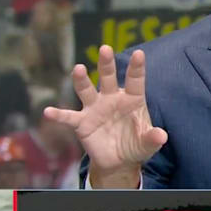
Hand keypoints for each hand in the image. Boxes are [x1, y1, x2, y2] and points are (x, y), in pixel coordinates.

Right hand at [44, 45, 166, 187]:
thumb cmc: (136, 145)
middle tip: (105, 48)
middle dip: (106, 64)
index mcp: (132, 99)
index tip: (140, 54)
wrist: (119, 161)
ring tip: (78, 69)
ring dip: (82, 80)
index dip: (137, 67)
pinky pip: (68, 117)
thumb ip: (153, 138)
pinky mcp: (82, 123)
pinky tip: (48, 112)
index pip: (135, 80)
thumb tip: (162, 135)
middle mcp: (112, 98)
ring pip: (87, 90)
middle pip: (108, 78)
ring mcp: (95, 108)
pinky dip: (59, 115)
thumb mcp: (148, 144)